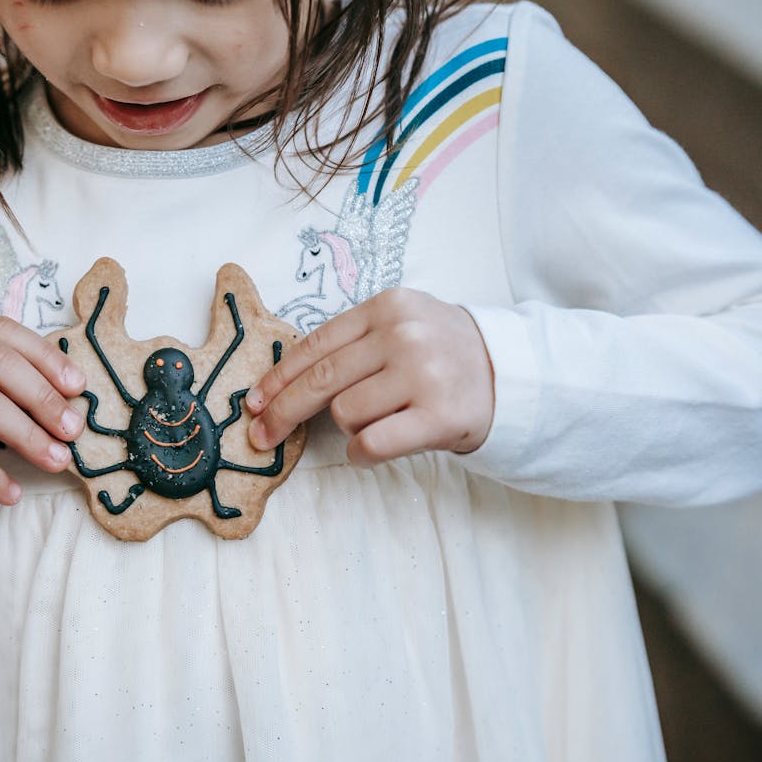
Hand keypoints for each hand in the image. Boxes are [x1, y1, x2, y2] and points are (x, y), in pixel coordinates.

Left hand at [245, 289, 494, 465]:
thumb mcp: (400, 325)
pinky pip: (371, 443)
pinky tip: (369, 450)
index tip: (254, 403)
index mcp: (385, 308)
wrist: (507, 372)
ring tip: (378, 421)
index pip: (314, 346)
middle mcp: (402, 335)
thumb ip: (350, 343)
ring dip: (348, 428)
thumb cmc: (441, 352)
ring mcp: (422, 374)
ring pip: (345, 413)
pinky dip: (360, 454)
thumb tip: (280, 383)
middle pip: (320, 381)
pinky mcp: (438, 415)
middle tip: (261, 436)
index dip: (277, 379)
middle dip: (283, 412)